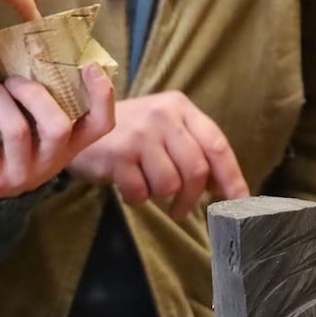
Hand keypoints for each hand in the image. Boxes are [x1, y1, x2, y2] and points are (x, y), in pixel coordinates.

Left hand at [0, 62, 115, 199]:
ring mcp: (23, 174)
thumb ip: (49, 101)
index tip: (89, 64)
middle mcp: (52, 161)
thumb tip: (37, 52)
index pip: (102, 124)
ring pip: (15, 130)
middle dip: (33, 94)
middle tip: (12, 80)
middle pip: (57, 128)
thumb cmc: (21, 143)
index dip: (102, 94)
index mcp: (72, 144)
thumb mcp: (42, 128)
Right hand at [67, 92, 248, 220]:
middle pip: (196, 169)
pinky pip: (141, 193)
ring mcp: (139, 134)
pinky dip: (137, 199)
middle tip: (182, 210)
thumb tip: (224, 186)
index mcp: (180, 107)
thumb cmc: (129, 133)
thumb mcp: (164, 130)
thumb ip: (193, 150)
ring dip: (162, 198)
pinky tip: (128, 186)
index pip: (216, 144)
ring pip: (170, 185)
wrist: (74, 122)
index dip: (232, 176)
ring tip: (148, 189)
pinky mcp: (118, 154)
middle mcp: (162, 115)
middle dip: (192, 198)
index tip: (240, 202)